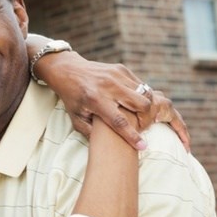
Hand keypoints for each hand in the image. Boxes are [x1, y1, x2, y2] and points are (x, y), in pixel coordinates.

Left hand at [36, 51, 190, 151]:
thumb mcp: (76, 118)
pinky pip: (141, 84)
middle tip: (142, 126)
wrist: (68, 70)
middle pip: (141, 104)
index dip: (132, 135)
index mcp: (95, 100)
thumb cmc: (72, 97)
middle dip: (147, 119)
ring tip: (140, 116)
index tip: (143, 146)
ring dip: (148, 107)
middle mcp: (108, 86)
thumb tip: (107, 147)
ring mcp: (117, 75)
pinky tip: (135, 103)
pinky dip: (142, 95)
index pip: (119, 121)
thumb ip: (91, 132)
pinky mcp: (122, 69)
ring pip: (146, 93)